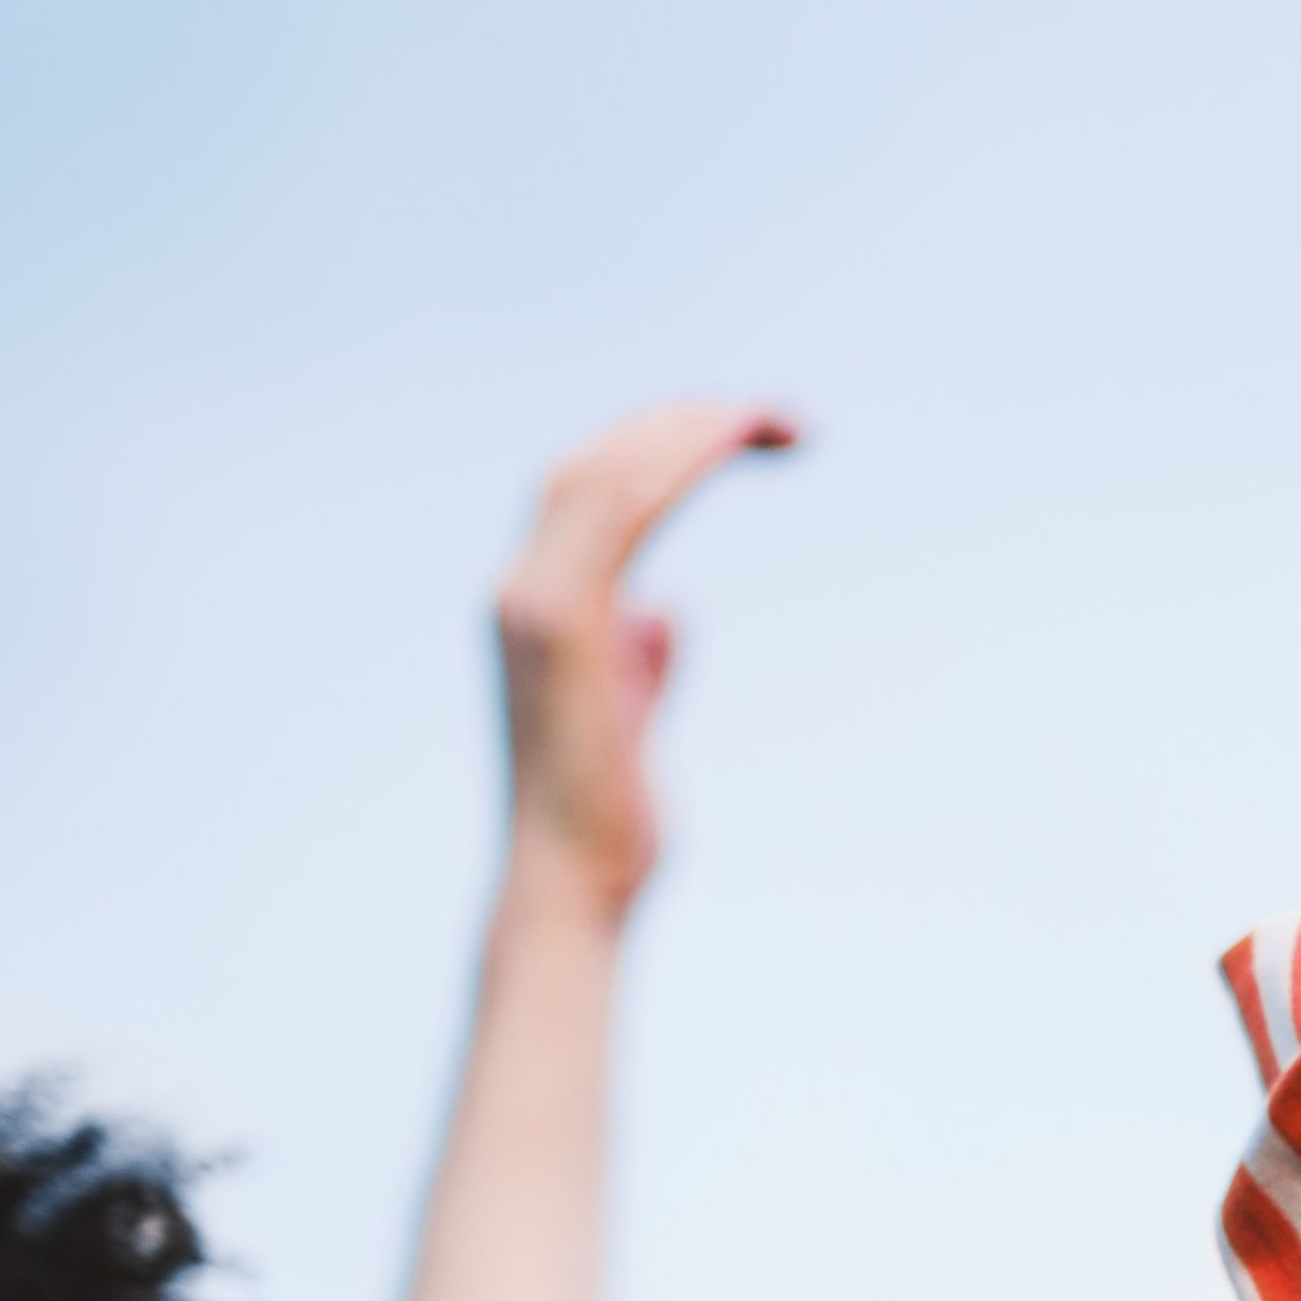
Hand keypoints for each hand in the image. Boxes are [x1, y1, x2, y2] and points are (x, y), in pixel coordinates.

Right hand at [494, 399, 795, 911]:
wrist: (575, 881)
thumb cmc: (609, 819)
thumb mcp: (634, 717)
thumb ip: (643, 656)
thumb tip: (667, 610)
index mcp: (540, 603)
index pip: (595, 492)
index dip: (664, 449)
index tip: (742, 436)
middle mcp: (523, 587)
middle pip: (596, 463)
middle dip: (683, 423)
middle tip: (777, 419)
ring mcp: (532, 600)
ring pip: (606, 470)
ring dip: (691, 429)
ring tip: (773, 420)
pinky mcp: (559, 621)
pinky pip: (622, 508)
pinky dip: (679, 462)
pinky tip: (736, 442)